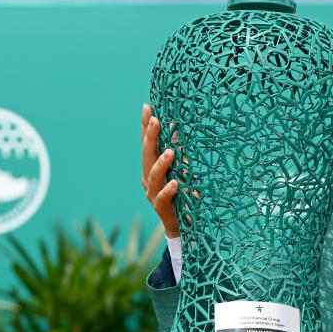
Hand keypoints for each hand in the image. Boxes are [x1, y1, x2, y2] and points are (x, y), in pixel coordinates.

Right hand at [140, 104, 179, 238]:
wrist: (186, 224)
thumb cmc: (185, 193)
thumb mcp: (185, 170)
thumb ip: (182, 153)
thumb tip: (182, 128)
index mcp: (153, 166)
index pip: (148, 143)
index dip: (145, 126)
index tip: (147, 106)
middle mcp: (149, 178)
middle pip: (147, 155)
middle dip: (150, 137)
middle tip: (155, 120)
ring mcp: (153, 193)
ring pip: (153, 176)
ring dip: (161, 163)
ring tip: (171, 152)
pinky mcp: (161, 208)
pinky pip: (162, 197)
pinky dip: (168, 190)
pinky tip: (175, 183)